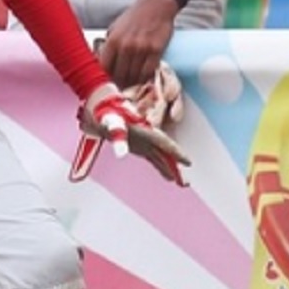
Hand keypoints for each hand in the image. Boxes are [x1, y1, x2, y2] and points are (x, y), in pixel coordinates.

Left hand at [74, 83, 189, 186]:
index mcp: (145, 129)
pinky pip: (154, 158)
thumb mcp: (111, 122)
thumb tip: (120, 153)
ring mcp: (145, 141)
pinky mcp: (139, 146)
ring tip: (182, 182)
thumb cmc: (106, 112)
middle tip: (185, 183)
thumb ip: (118, 136)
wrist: (101, 106)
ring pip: (162, 157)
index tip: (187, 161)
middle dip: (176, 167)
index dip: (176, 153)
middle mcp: (148, 135)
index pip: (164, 143)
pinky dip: (161, 167)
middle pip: (166, 153)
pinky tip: (168, 176)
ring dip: (171, 169)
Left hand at [97, 0, 178, 87]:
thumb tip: (101, 63)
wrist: (156, 5)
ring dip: (132, 84)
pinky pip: (148, 72)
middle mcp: (126, 46)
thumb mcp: (115, 28)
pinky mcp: (156, 51)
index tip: (106, 85)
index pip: (104, 68)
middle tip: (120, 88)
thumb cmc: (135, 16)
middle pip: (119, 75)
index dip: (105, 79)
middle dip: (119, 84)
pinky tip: (142, 79)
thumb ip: (108, 46)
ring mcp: (142, 49)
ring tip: (131, 86)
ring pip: (134, 76)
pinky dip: (145, 78)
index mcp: (113, 40)